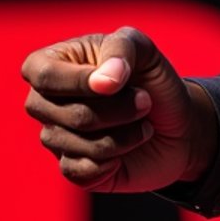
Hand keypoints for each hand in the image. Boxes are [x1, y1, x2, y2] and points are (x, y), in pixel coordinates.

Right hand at [20, 25, 216, 193]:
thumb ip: (122, 49)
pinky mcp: (71, 168)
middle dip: (118, 110)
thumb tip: (102, 82)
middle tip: (146, 101)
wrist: (176, 121)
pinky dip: (116, 158)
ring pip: (78, 145)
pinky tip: (128, 146)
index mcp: (53, 61)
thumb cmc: (152, 78)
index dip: (81, 81)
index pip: (42, 74)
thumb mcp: (144, 49)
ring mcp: (56, 136)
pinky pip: (83, 171)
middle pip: (68, 113)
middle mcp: (45, 100)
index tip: (120, 82)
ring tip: (142, 122)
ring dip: (124, 135)